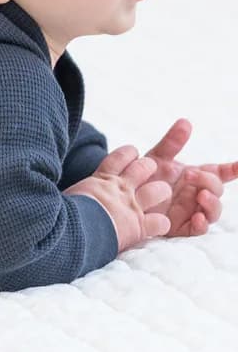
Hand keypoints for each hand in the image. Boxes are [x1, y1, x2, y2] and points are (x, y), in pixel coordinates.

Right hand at [64, 145, 171, 253]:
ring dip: (161, 191)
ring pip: (158, 190)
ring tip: (162, 192)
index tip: (132, 153)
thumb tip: (55, 184)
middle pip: (143, 168)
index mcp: (101, 178)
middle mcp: (120, 189)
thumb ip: (75, 190)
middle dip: (149, 168)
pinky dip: (161, 224)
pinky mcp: (139, 226)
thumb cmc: (63, 214)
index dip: (129, 153)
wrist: (73, 232)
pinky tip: (158, 225)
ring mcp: (132, 206)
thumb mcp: (67, 194)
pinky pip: (160, 222)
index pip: (120, 157)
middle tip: (150, 171)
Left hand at [139, 118, 237, 238]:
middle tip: (190, 175)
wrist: (124, 196)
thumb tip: (185, 121)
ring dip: (211, 204)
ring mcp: (191, 211)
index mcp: (195, 176)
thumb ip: (172, 142)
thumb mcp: (157, 157)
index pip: (218, 172)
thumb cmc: (144, 176)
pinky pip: (198, 230)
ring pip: (213, 211)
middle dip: (208, 181)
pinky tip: (198, 218)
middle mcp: (196, 194)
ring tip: (201, 195)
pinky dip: (201, 224)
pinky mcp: (181, 227)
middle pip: (216, 189)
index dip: (231, 169)